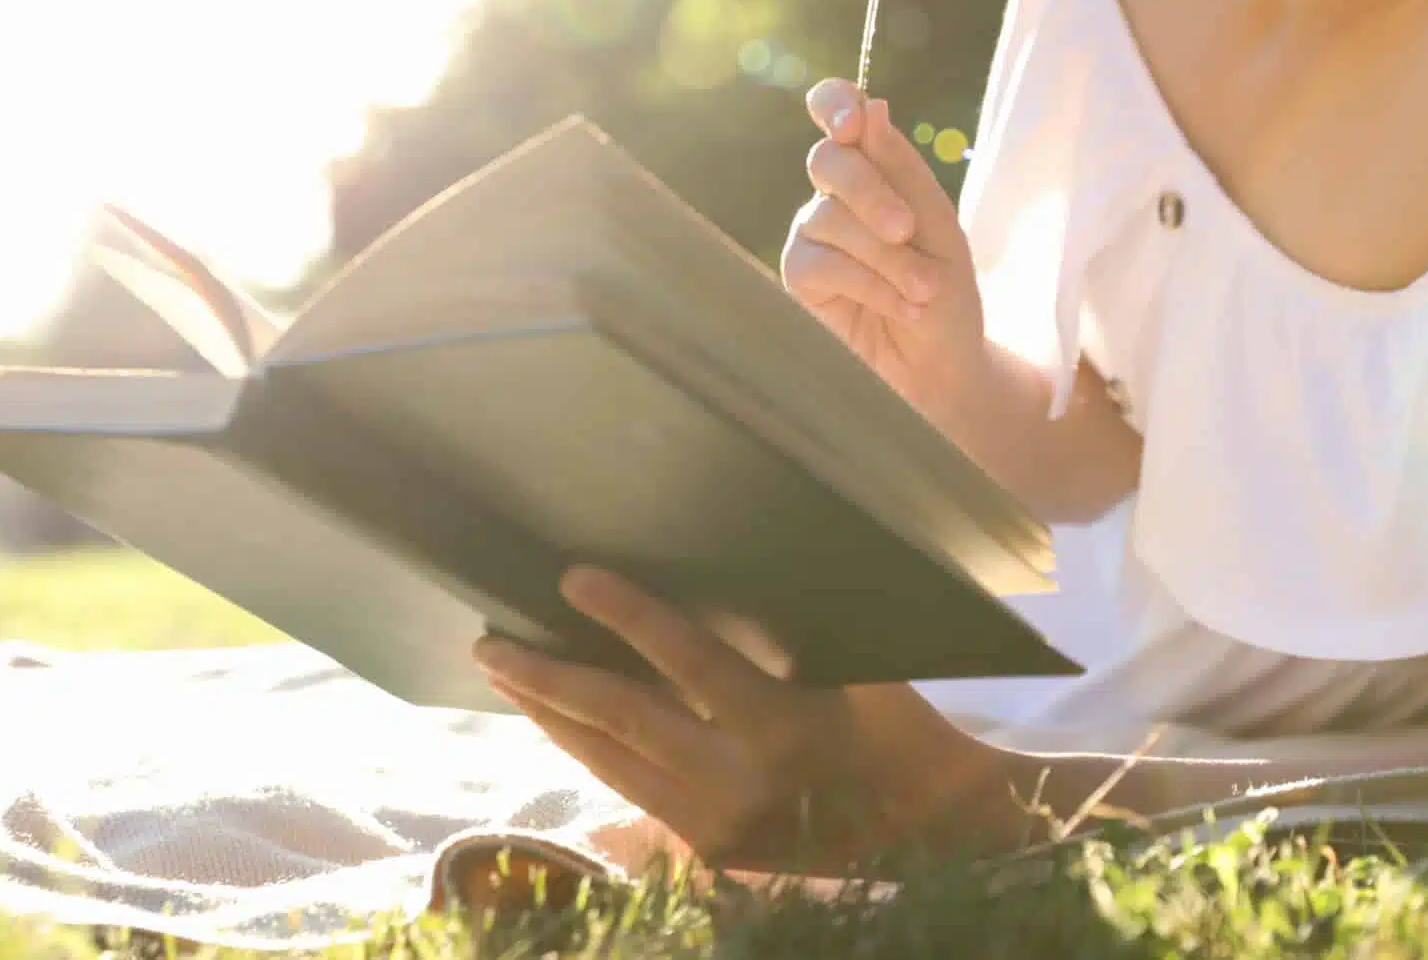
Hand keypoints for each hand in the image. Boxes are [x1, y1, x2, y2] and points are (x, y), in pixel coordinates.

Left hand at [472, 567, 1013, 875]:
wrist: (934, 828)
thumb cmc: (898, 724)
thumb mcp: (851, 663)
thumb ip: (774, 633)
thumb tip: (696, 573)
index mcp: (781, 729)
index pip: (685, 660)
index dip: (626, 614)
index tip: (574, 576)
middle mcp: (738, 786)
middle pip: (620, 721)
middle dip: (548, 677)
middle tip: (492, 641)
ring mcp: (717, 829)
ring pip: (610, 764)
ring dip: (553, 717)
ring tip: (507, 676)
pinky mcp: (709, 854)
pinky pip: (633, 791)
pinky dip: (592, 751)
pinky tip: (562, 722)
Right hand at [782, 78, 988, 418]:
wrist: (943, 366)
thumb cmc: (946, 294)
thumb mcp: (941, 227)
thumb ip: (904, 169)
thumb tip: (872, 105)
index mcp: (874, 168)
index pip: (837, 112)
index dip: (835, 104)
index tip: (852, 124)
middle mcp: (835, 195)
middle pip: (828, 162)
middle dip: (871, 193)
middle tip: (908, 230)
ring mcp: (813, 235)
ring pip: (828, 218)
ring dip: (886, 257)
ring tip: (924, 290)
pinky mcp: (800, 279)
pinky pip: (819, 264)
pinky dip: (869, 285)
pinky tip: (901, 306)